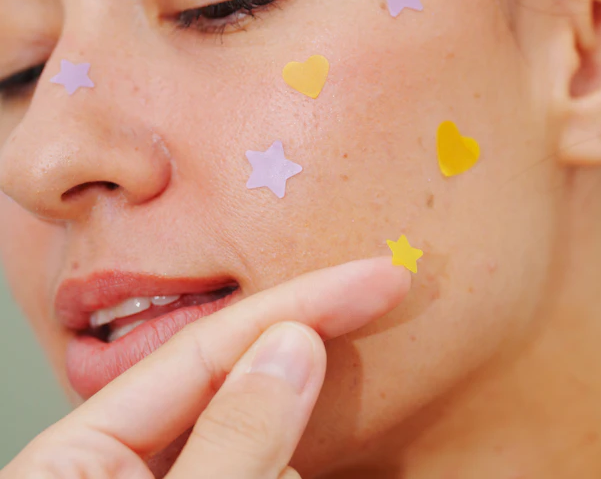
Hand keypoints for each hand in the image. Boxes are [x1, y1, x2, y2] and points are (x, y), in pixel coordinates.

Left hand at [1, 257, 410, 478]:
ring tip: (338, 425)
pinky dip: (291, 462)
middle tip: (386, 291)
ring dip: (297, 439)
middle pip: (234, 385)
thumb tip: (295, 344)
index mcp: (77, 459)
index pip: (206, 351)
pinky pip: (266, 468)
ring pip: (261, 441)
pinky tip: (313, 453)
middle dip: (305, 355)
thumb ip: (232, 439)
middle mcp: (119, 469)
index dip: (301, 305)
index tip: (381, 278)